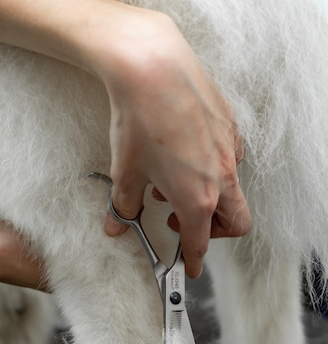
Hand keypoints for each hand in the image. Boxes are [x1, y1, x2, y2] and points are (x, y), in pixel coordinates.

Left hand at [99, 9, 251, 277]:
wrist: (152, 67)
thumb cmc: (138, 122)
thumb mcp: (124, 173)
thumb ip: (122, 206)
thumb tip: (115, 226)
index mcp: (197, 199)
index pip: (201, 242)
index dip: (194, 260)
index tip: (191, 268)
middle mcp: (221, 178)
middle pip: (235, 223)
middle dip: (214, 234)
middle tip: (180, 223)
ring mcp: (230, 151)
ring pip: (234, 190)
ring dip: (211, 198)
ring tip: (174, 182)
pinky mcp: (231, 126)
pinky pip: (231, 159)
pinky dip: (213, 168)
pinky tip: (186, 155)